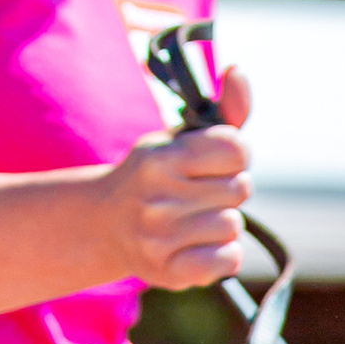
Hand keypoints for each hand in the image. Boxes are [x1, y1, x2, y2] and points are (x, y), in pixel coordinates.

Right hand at [100, 114, 252, 291]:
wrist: (104, 225)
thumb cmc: (156, 177)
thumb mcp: (180, 139)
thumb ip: (222, 111)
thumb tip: (239, 71)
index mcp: (160, 158)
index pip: (236, 150)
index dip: (234, 156)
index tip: (214, 163)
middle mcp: (156, 197)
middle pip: (240, 188)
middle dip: (226, 190)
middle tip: (197, 195)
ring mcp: (159, 238)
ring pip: (234, 225)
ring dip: (222, 223)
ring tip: (191, 221)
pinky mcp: (168, 272)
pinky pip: (229, 259)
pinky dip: (223, 255)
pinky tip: (198, 246)